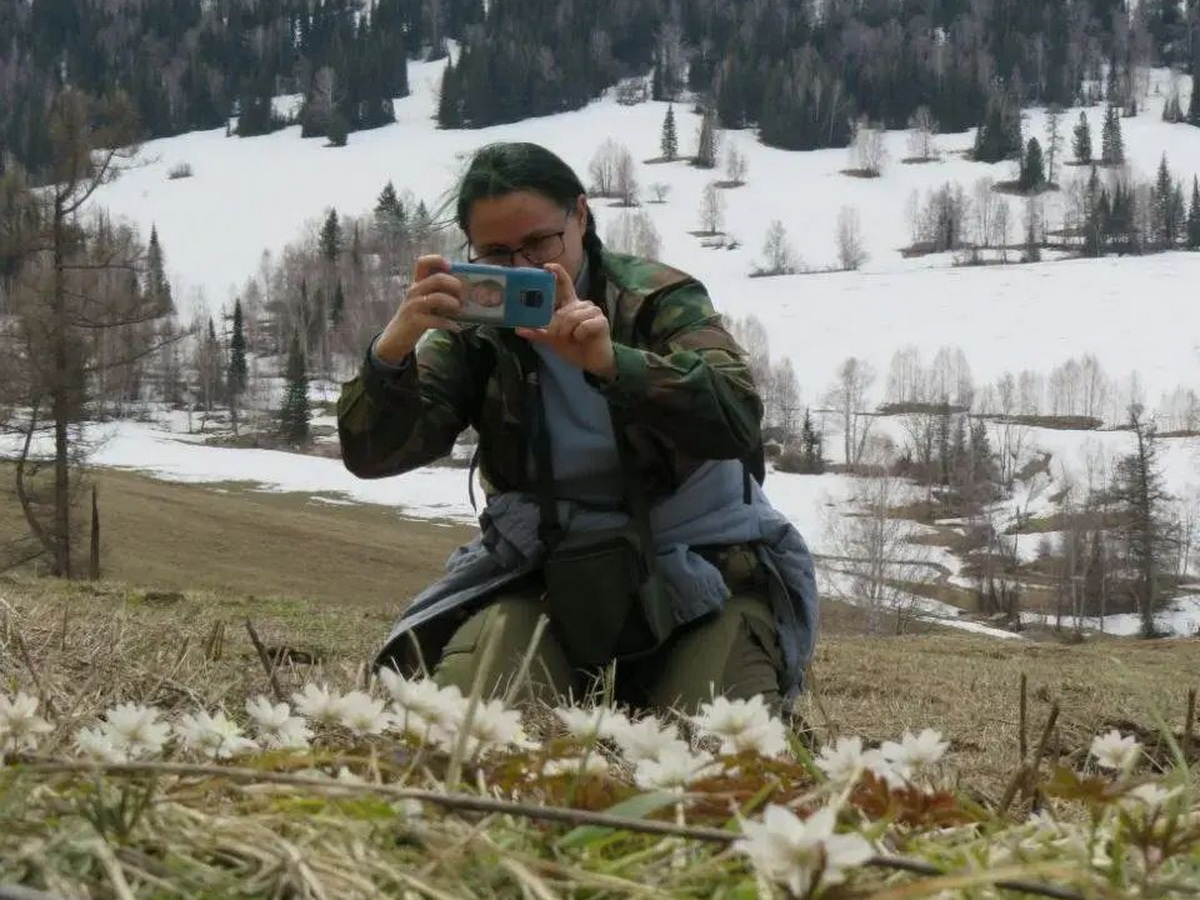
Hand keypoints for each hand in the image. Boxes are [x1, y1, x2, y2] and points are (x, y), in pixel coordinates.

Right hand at [374, 255, 463, 362]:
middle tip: (463, 296)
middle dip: (454, 285)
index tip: (450, 267)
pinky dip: (449, 324)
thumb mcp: (424, 300)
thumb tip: (465, 290)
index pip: (422, 263)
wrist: (396, 338)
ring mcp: (413, 306)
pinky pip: (436, 320)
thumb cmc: (416, 316)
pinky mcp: (414, 321)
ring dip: (453, 304)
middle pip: (437, 279)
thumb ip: (439, 292)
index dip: (437, 260)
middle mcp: (414, 291)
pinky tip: (456, 328)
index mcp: (418, 283)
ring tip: (459, 310)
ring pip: (437, 298)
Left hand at [516, 264, 615, 378]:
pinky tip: (583, 339)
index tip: (547, 266)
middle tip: (557, 337)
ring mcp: (593, 311)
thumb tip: (518, 329)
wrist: (593, 363)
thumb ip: (538, 333)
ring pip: (572, 317)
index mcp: (570, 305)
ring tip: (573, 339)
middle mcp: (582, 305)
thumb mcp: (553, 340)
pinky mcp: (601, 321)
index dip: (558, 273)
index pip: (565, 284)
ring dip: (568, 332)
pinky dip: (579, 335)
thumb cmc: (575, 348)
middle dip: (557, 327)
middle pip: (563, 310)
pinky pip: (584, 326)